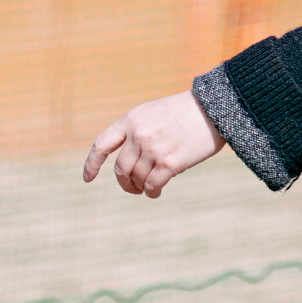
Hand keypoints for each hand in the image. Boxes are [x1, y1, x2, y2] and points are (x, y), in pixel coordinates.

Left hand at [82, 91, 224, 197]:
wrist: (214, 109)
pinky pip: (152, 185)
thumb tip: (130, 166)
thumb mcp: (153, 113)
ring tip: (148, 188)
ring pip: (137, 179)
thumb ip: (137, 132)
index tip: (88, 179)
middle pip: (121, 169)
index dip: (92, 163)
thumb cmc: (185, 113)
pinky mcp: (170, 163)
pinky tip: (155, 192)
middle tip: (131, 188)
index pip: (102, 144)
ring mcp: (153, 149)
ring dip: (140, 187)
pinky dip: (152, 192)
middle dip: (124, 183)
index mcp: (131, 119)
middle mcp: (139, 134)